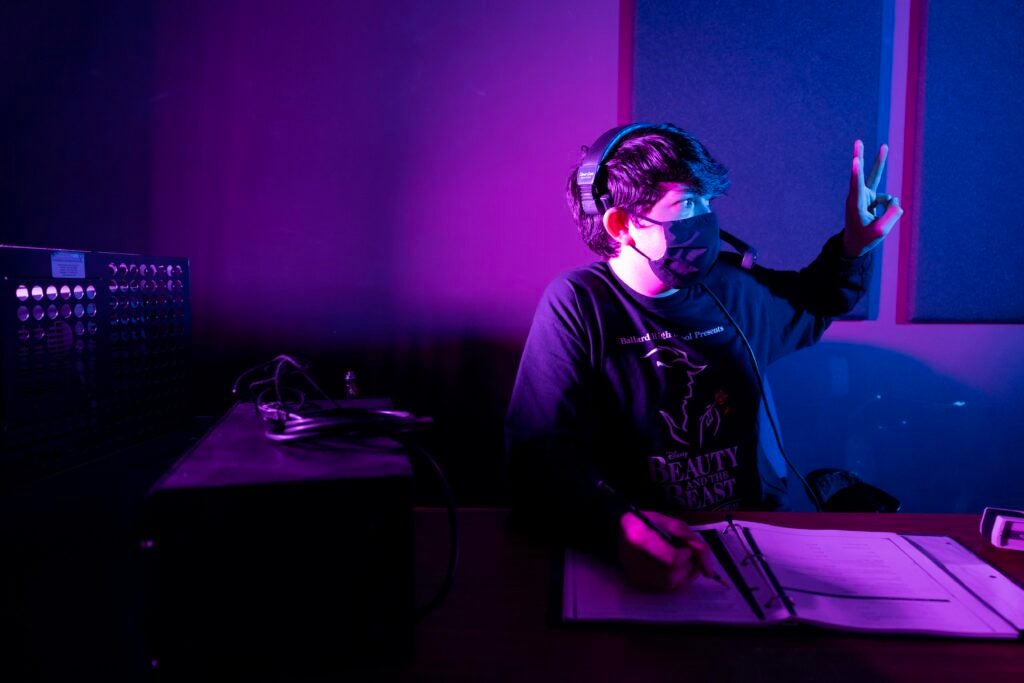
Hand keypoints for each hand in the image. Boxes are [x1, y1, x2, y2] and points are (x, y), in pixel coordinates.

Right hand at [616, 511, 715, 590]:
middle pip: (673, 575)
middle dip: (688, 567)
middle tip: (686, 555)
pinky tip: (671, 568)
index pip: (672, 559)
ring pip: (671, 585)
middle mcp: (635, 561)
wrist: (617, 531)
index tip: (685, 548)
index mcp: (640, 538)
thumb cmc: (646, 522)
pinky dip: (675, 580)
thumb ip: (691, 541)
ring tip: (681, 561)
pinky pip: (665, 589)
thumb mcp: (670, 522)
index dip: (686, 556)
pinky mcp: (638, 584)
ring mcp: (636, 576)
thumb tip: (709, 571)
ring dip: (684, 575)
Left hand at [843, 140, 903, 257]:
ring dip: (880, 160)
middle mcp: (858, 197)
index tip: (855, 161)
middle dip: (860, 156)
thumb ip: (892, 215)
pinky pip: (887, 198)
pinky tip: (879, 216)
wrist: (855, 244)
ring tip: (883, 146)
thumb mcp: (881, 231)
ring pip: (876, 177)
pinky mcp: (870, 197)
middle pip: (861, 173)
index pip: (857, 187)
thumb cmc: (864, 239)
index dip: (857, 174)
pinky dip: (889, 207)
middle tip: (857, 141)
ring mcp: (864, 195)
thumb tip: (895, 200)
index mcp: (856, 205)